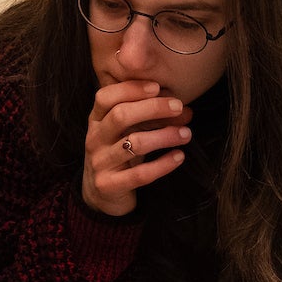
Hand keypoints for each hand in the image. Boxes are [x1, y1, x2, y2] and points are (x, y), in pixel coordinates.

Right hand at [81, 80, 191, 216]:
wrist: (101, 195)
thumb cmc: (118, 155)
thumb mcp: (127, 133)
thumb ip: (151, 119)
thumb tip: (185, 110)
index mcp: (97, 120)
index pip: (106, 96)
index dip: (130, 89)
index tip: (157, 87)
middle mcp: (95, 139)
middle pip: (120, 116)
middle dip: (152, 108)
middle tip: (179, 107)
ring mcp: (100, 163)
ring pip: (134, 143)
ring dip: (164, 136)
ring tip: (186, 134)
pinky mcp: (109, 185)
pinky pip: (140, 174)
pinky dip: (163, 164)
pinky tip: (179, 157)